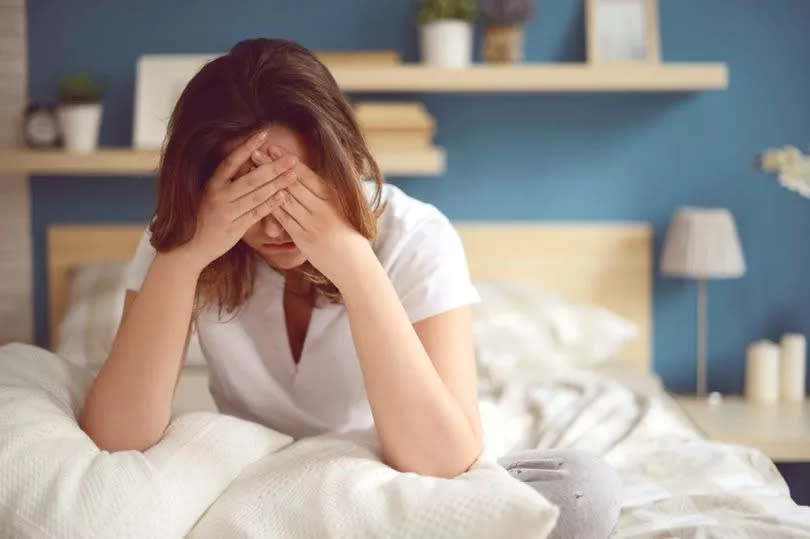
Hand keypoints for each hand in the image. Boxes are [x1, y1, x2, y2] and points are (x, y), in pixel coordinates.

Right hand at [178, 130, 299, 270]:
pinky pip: (256, 214)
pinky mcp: (234, 228)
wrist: (191, 248)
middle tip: (292, 158)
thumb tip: (251, 163)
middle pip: (250, 178)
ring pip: (256, 195)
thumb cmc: (204, 218)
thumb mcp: (210, 194)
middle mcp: (218, 196)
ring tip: (293, 174)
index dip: (247, 146)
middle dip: (273, 167)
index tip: (264, 134)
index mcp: (212, 184)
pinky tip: (283, 196)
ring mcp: (227, 213)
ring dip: (277, 184)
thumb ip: (228, 181)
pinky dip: (270, 205)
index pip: (231, 161)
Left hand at [250, 146, 373, 288]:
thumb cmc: (352, 237)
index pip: (308, 176)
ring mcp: (313, 224)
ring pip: (286, 199)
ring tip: (253, 170)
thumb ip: (329, 196)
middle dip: (273, 167)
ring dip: (267, 183)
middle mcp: (323, 209)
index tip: (274, 148)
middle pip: (293, 184)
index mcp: (334, 199)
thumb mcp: (345, 211)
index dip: (289, 161)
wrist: (356, 266)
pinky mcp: (304, 239)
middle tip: (256, 151)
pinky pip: (284, 220)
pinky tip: (258, 196)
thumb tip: (314, 179)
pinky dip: (271, 206)